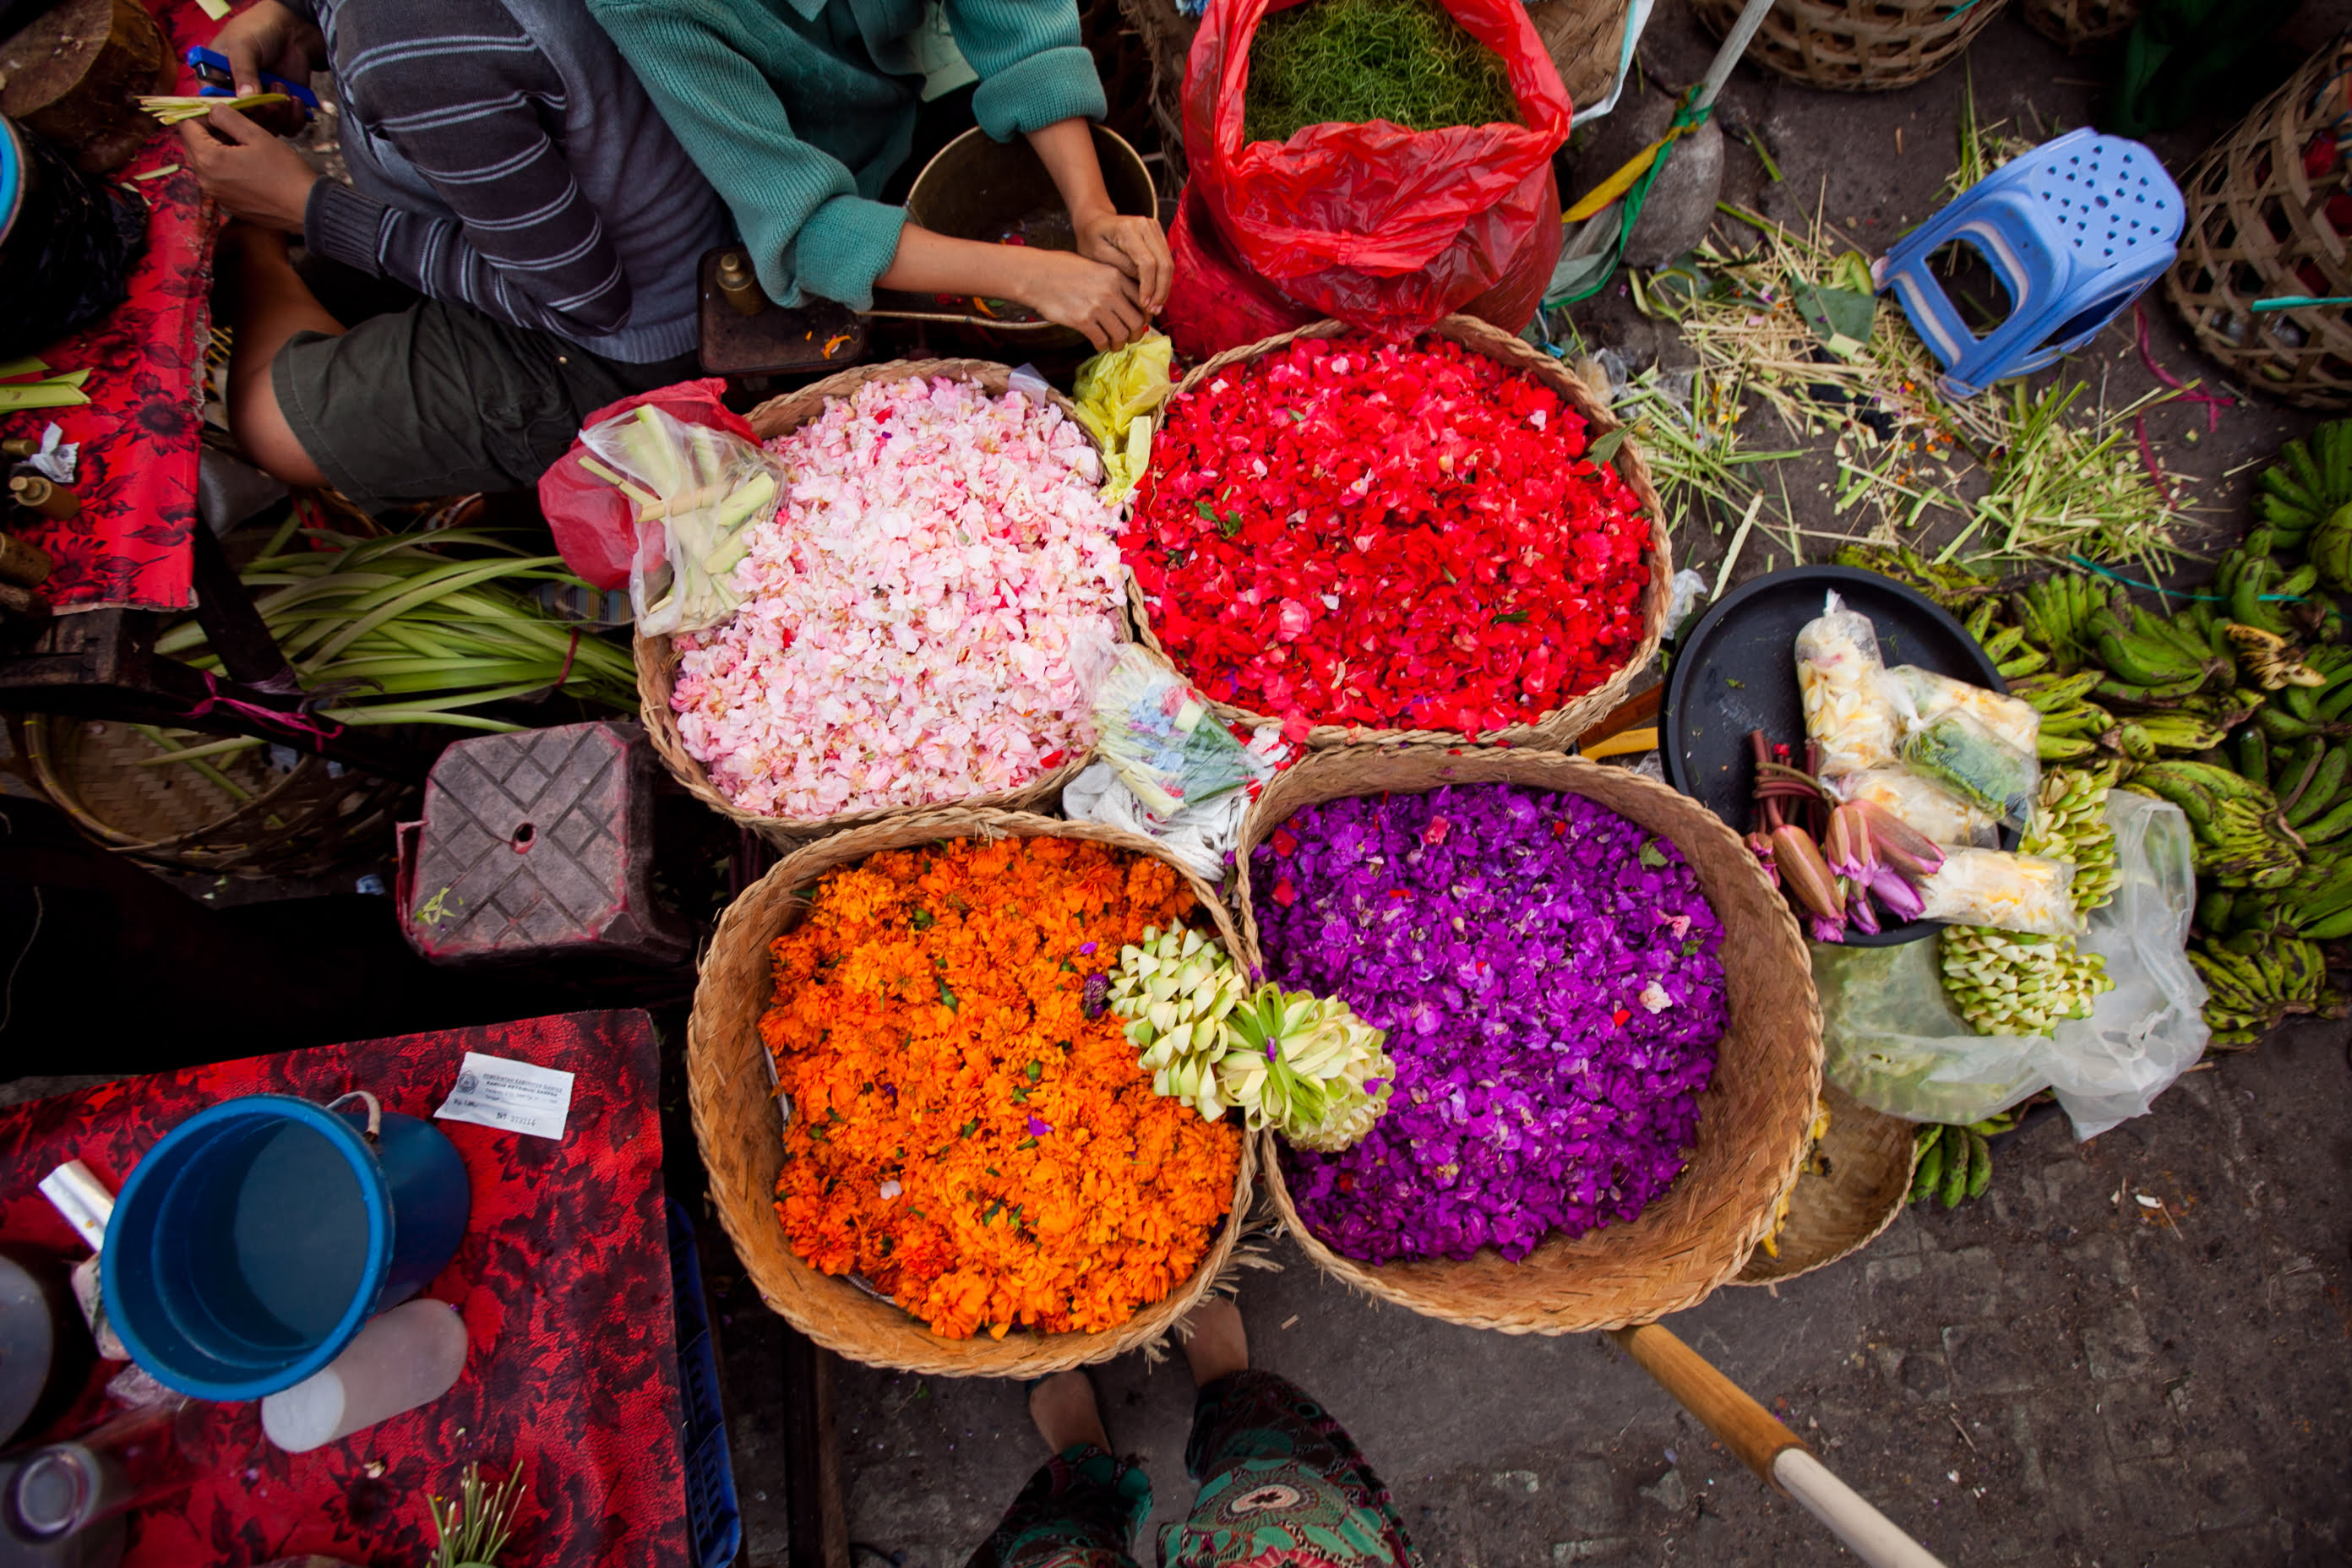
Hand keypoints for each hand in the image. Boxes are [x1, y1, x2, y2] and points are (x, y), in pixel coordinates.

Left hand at [179, 107, 319, 233]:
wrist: (307, 209)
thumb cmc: (285, 171)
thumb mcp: (257, 135)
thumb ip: (228, 117)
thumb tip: (213, 111)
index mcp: (208, 159)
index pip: (187, 127)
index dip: (202, 114)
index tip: (222, 113)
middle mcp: (205, 180)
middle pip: (192, 145)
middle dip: (208, 132)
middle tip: (234, 128)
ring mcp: (216, 195)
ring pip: (205, 163)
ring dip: (218, 150)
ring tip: (244, 147)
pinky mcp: (228, 205)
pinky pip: (217, 180)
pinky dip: (226, 169)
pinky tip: (249, 167)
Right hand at [213, 0, 320, 131]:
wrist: (292, 30)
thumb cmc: (259, 29)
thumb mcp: (244, 45)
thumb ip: (243, 70)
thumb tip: (245, 98)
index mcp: (215, 80)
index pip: (214, 107)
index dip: (229, 113)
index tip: (246, 108)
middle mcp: (235, 97)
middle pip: (242, 123)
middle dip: (260, 114)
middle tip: (270, 100)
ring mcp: (260, 105)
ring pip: (266, 128)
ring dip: (279, 114)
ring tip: (284, 89)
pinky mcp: (282, 110)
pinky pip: (287, 128)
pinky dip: (294, 119)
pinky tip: (297, 100)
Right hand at [1014, 249, 1148, 351]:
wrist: (1036, 275)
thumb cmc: (1062, 268)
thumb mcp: (1094, 266)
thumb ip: (1112, 281)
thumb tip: (1126, 301)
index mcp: (1115, 276)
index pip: (1142, 300)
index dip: (1145, 315)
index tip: (1140, 322)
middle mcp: (1110, 291)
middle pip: (1136, 321)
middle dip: (1136, 334)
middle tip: (1130, 338)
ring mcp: (1097, 307)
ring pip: (1121, 335)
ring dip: (1119, 343)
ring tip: (1114, 344)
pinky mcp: (1083, 321)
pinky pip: (1101, 340)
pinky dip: (1102, 345)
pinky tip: (1098, 343)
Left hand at [1073, 209, 1172, 316]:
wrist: (1095, 221)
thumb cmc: (1091, 239)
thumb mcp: (1098, 255)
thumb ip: (1121, 267)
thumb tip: (1142, 283)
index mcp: (1129, 229)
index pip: (1147, 263)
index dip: (1148, 287)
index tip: (1144, 305)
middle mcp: (1146, 225)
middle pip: (1164, 263)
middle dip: (1161, 290)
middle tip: (1153, 310)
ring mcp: (1154, 228)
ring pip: (1168, 263)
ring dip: (1165, 287)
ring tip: (1156, 306)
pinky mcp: (1158, 235)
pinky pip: (1166, 260)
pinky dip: (1163, 279)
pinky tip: (1156, 295)